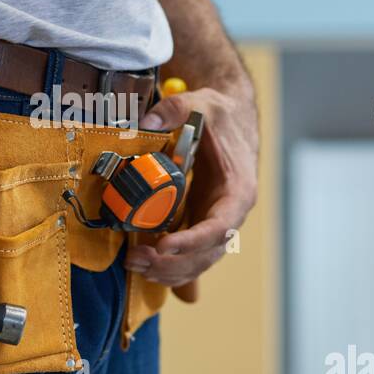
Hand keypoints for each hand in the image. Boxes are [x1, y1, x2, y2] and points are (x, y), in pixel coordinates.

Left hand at [124, 82, 258, 287]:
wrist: (231, 119)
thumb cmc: (220, 116)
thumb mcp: (201, 104)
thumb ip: (175, 110)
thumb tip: (147, 120)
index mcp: (238, 190)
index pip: (219, 227)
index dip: (192, 241)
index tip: (164, 245)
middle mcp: (231, 213)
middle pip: (207, 253)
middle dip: (172, 263)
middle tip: (137, 260)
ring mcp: (217, 222)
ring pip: (199, 261)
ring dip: (168, 270)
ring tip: (135, 265)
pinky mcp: (202, 224)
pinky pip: (190, 256)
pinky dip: (170, 266)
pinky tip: (146, 266)